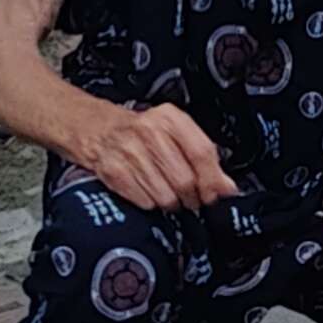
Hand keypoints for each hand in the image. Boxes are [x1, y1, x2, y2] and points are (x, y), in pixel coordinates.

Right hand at [83, 101, 236, 212]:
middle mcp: (150, 132)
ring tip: (168, 194)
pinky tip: (148, 192)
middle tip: (191, 198)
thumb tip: (228, 187)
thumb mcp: (173, 132)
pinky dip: (151, 204)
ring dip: (171, 203)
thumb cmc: (139, 131)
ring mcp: (130, 152)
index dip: (212, 179)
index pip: (201, 152)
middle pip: (185, 179)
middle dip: (192, 197)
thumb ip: (204, 156)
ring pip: (166, 195)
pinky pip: (145, 201)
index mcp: (170, 119)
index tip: (216, 194)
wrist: (95, 128)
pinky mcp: (114, 172)